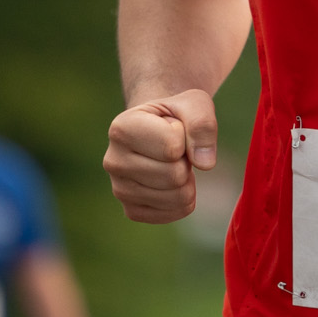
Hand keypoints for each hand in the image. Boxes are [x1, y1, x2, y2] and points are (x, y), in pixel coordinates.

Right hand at [104, 89, 216, 222]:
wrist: (158, 131)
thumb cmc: (176, 115)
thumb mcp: (194, 103)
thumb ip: (202, 124)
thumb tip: (204, 164)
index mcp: (121, 128)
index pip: (173, 147)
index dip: (185, 136)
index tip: (173, 128)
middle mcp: (113, 161)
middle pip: (175, 175)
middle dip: (187, 161)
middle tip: (176, 150)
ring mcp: (120, 189)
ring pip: (177, 196)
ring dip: (187, 180)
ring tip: (172, 163)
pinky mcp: (132, 210)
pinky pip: (174, 212)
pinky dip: (184, 198)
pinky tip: (171, 182)